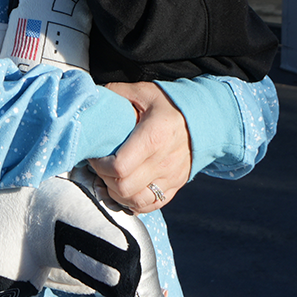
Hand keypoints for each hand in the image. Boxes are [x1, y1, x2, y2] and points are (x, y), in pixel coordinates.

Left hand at [87, 82, 190, 214]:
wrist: (203, 117)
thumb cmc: (168, 103)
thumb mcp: (142, 92)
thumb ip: (115, 93)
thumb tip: (92, 100)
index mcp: (153, 136)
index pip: (119, 166)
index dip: (100, 165)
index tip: (94, 155)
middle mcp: (163, 161)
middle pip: (124, 187)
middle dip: (105, 179)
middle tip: (100, 166)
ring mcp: (171, 176)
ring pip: (136, 201)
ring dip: (117, 194)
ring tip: (110, 179)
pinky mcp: (175, 185)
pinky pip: (151, 205)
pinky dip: (133, 203)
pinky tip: (125, 190)